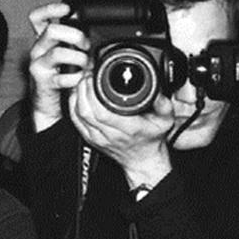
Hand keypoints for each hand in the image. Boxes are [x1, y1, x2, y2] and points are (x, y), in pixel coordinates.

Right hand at [25, 1, 89, 129]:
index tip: (67, 9)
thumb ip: (71, 41)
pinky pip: (61, 78)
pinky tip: (79, 78)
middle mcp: (38, 50)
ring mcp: (38, 66)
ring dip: (78, 57)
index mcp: (43, 40)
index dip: (50, 9)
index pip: (37, 18)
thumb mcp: (62, 53)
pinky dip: (75, 77)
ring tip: (85, 63)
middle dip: (74, 35)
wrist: (46, 103)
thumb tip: (89, 31)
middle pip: (51, 31)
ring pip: (57, 53)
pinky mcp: (43, 82)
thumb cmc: (57, 74)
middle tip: (85, 45)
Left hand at [66, 73, 172, 187]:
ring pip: (78, 115)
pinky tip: (78, 96)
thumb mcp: (165, 120)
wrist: (143, 162)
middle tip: (89, 76)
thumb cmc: (152, 140)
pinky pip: (75, 121)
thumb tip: (155, 86)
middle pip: (85, 110)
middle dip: (83, 89)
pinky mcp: (91, 139)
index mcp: (128, 128)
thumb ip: (163, 102)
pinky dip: (73, 106)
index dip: (93, 92)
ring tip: (84, 83)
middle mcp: (110, 134)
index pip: (102, 111)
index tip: (96, 77)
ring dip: (77, 96)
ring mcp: (98, 138)